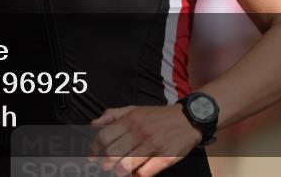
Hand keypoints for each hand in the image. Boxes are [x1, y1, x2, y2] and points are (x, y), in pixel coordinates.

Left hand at [88, 104, 202, 176]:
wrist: (189, 118)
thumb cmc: (157, 116)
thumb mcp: (134, 109)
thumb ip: (112, 115)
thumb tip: (93, 125)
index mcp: (130, 120)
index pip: (104, 136)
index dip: (94, 149)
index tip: (92, 157)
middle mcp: (140, 132)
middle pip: (112, 154)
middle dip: (104, 164)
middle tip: (105, 167)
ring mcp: (153, 145)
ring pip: (126, 166)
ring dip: (119, 172)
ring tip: (119, 171)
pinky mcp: (166, 157)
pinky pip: (145, 173)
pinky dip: (136, 176)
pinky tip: (135, 174)